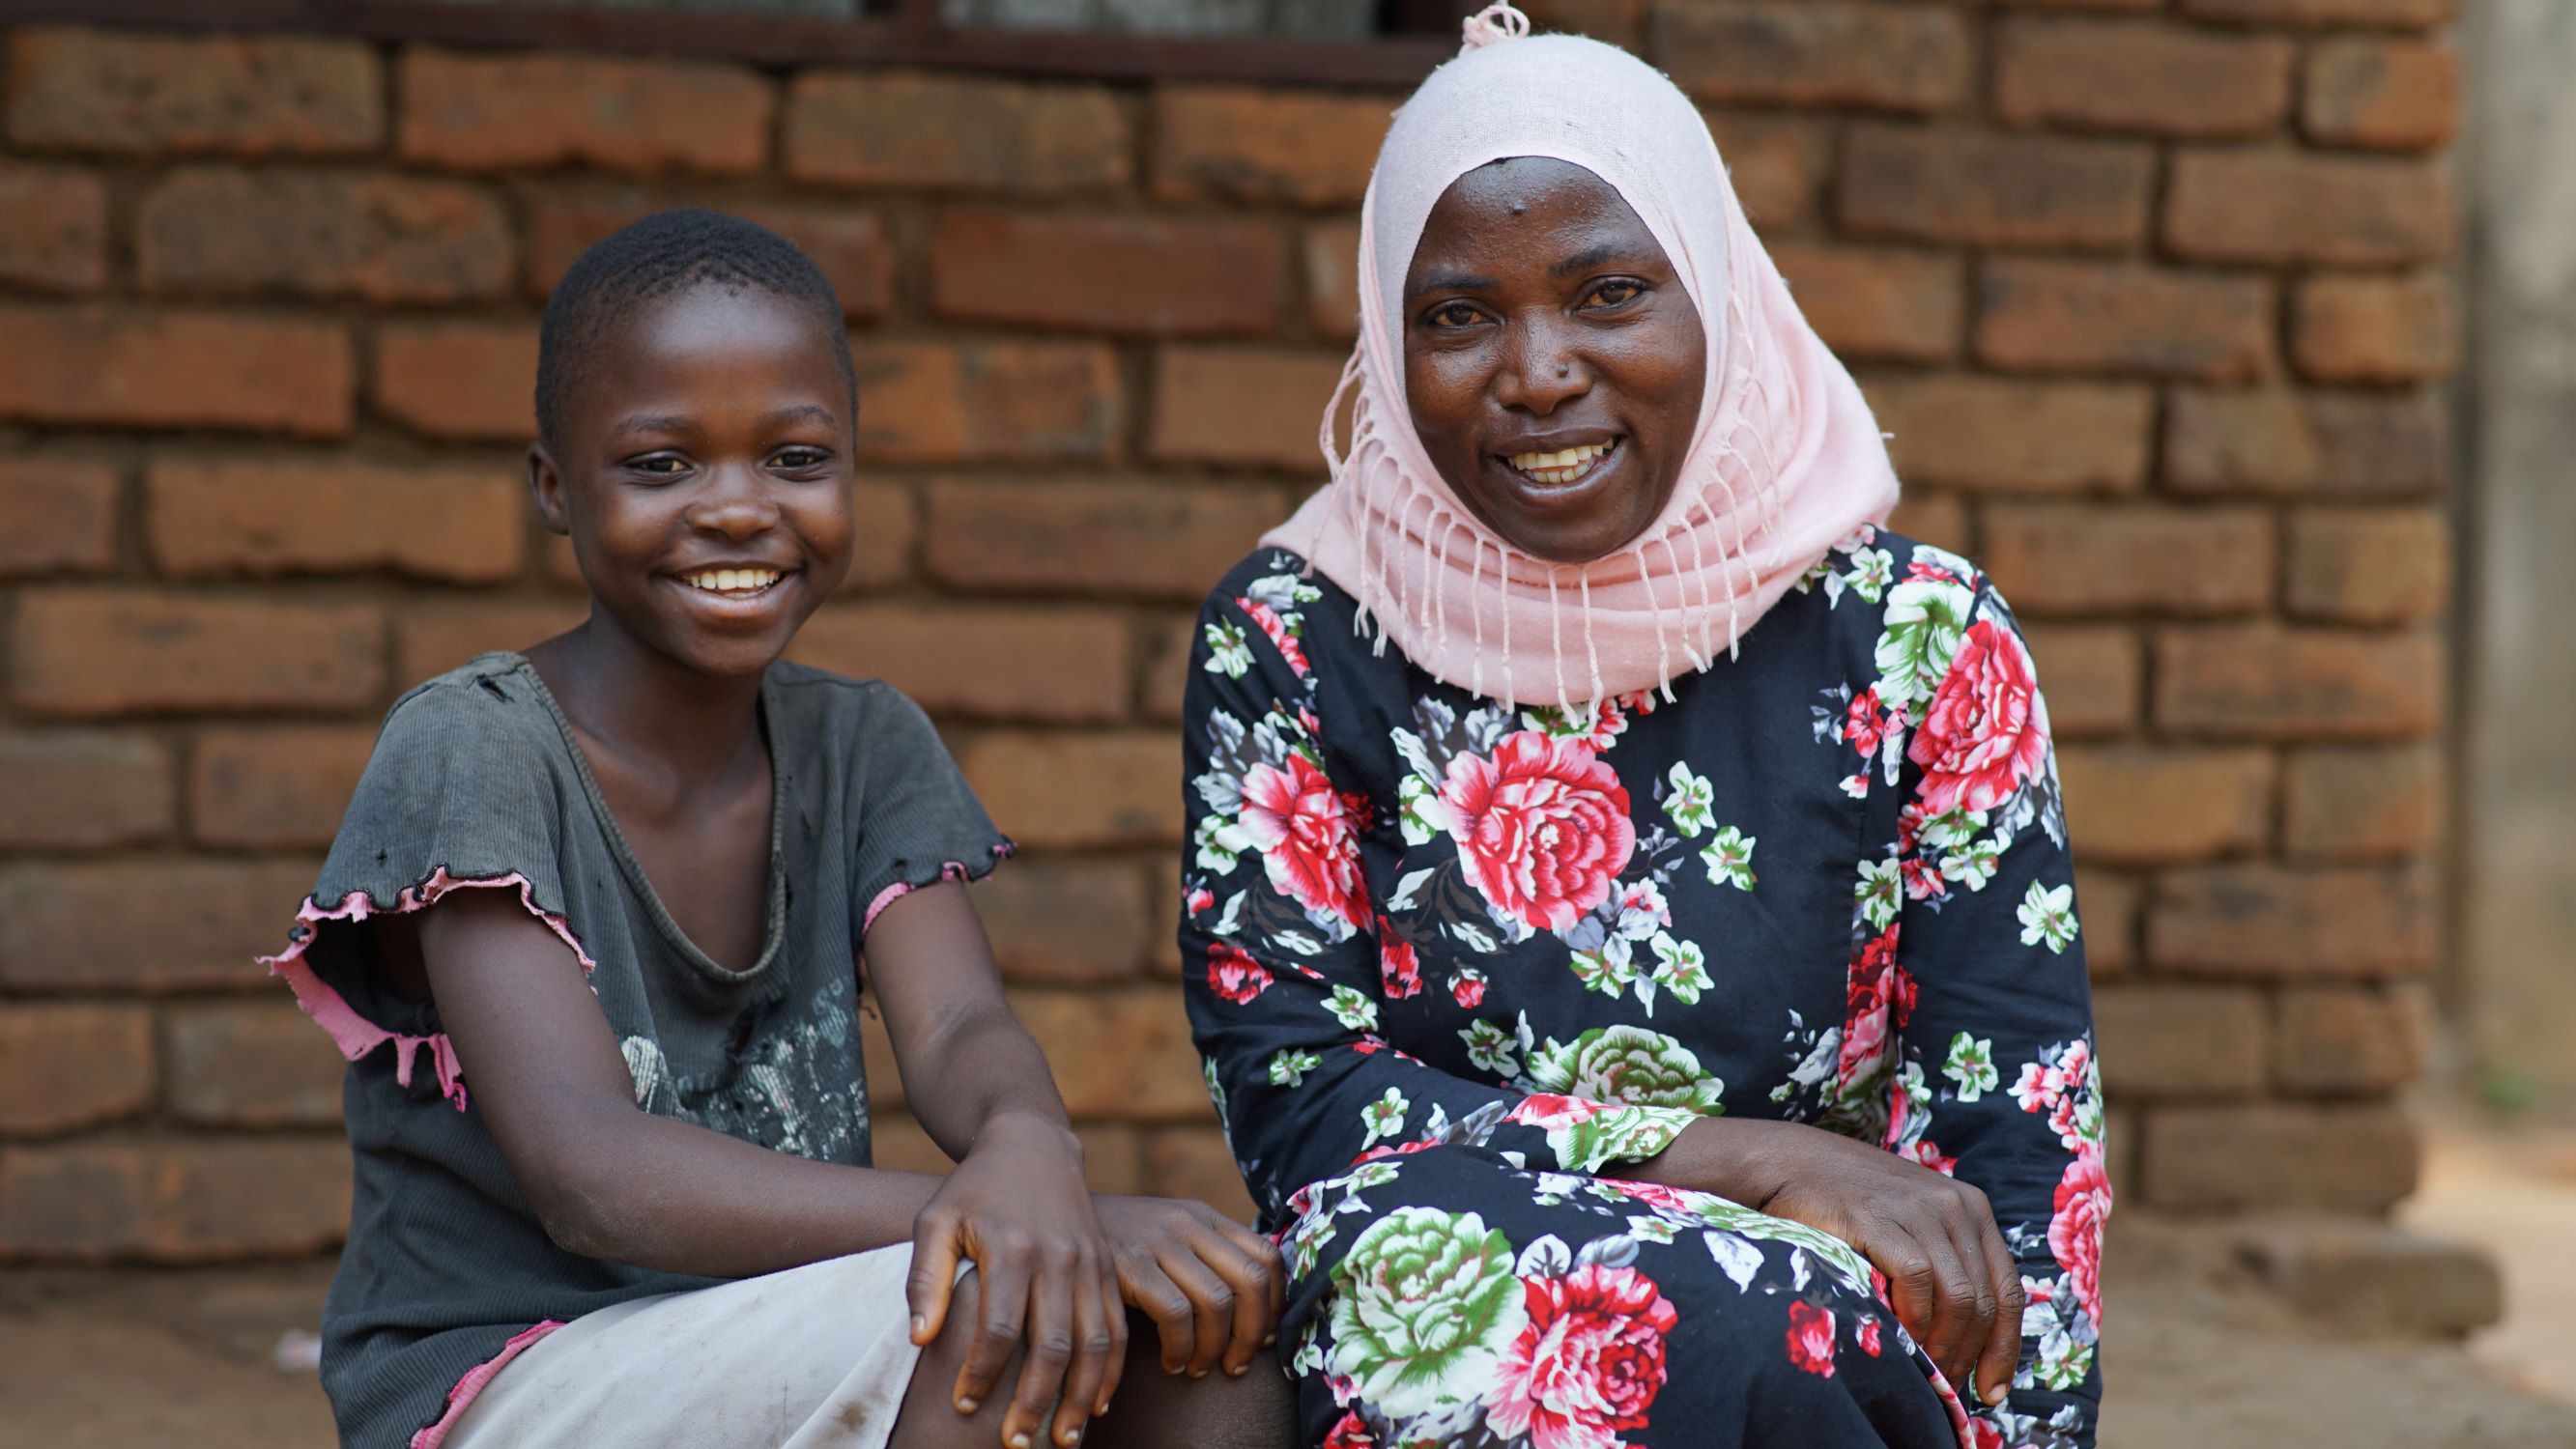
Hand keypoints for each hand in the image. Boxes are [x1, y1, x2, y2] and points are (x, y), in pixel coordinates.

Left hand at [907, 1114, 1125, 1448]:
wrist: (1033, 1145)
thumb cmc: (974, 1189)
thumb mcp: (936, 1220)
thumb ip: (926, 1278)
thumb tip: (921, 1339)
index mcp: (1012, 1247)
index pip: (1000, 1326)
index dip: (982, 1372)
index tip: (964, 1406)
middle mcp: (1059, 1256)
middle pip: (1054, 1344)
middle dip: (1036, 1401)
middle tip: (1016, 1444)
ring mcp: (1091, 1262)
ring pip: (1096, 1342)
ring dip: (1081, 1397)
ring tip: (1062, 1440)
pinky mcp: (1109, 1267)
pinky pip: (1119, 1326)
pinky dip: (1112, 1370)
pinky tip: (1097, 1405)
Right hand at [1094, 1195, 1284, 1380]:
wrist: (1053, 1214)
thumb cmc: (1117, 1240)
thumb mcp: (1167, 1233)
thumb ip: (1205, 1257)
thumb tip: (1253, 1311)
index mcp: (1205, 1216)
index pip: (1267, 1257)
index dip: (1276, 1304)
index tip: (1265, 1338)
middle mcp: (1189, 1223)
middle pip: (1251, 1281)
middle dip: (1254, 1333)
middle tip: (1237, 1364)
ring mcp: (1159, 1240)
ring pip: (1217, 1301)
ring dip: (1215, 1347)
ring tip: (1198, 1367)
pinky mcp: (1129, 1264)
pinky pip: (1175, 1314)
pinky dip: (1181, 1347)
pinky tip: (1171, 1362)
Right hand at [1634, 1117, 2022, 1404]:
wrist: (1792, 1163)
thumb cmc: (1852, 1204)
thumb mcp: (1914, 1224)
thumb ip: (1946, 1264)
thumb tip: (1971, 1341)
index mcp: (1972, 1209)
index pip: (2008, 1291)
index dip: (2005, 1348)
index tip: (1992, 1390)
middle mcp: (1955, 1206)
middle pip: (1984, 1301)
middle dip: (1968, 1355)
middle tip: (1944, 1385)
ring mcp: (1918, 1209)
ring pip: (1958, 1296)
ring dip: (1942, 1345)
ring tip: (1923, 1369)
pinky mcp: (1878, 1217)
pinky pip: (1916, 1277)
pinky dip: (1914, 1316)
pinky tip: (1900, 1334)